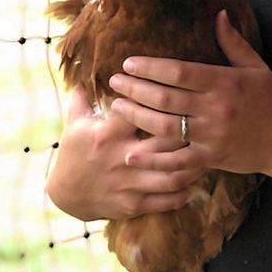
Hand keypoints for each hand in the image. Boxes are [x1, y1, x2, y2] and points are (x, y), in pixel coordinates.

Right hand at [46, 86, 205, 220]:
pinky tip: (194, 177)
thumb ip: (84, 95)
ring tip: (206, 151)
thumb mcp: (75, 122)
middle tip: (205, 121)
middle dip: (188, 130)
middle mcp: (121, 158)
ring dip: (193, 164)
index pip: (138, 111)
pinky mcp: (134, 204)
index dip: (159, 99)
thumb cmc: (75, 151)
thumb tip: (88, 67)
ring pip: (172, 175)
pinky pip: (166, 200)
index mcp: (108, 134)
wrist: (65, 195)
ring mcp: (129, 184)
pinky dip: (184, 191)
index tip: (178, 91)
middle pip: (165, 142)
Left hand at [108, 10, 271, 178]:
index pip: (179, 72)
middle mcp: (215, 109)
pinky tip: (131, 154)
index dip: (150, 67)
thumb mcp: (256, 67)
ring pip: (165, 126)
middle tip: (114, 82)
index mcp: (223, 82)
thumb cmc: (271, 100)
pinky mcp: (210, 158)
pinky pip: (177, 160)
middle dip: (134, 89)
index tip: (128, 62)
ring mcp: (211, 136)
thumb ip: (233, 43)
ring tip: (116, 107)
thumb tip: (218, 14)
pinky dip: (153, 159)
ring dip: (136, 116)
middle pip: (165, 98)